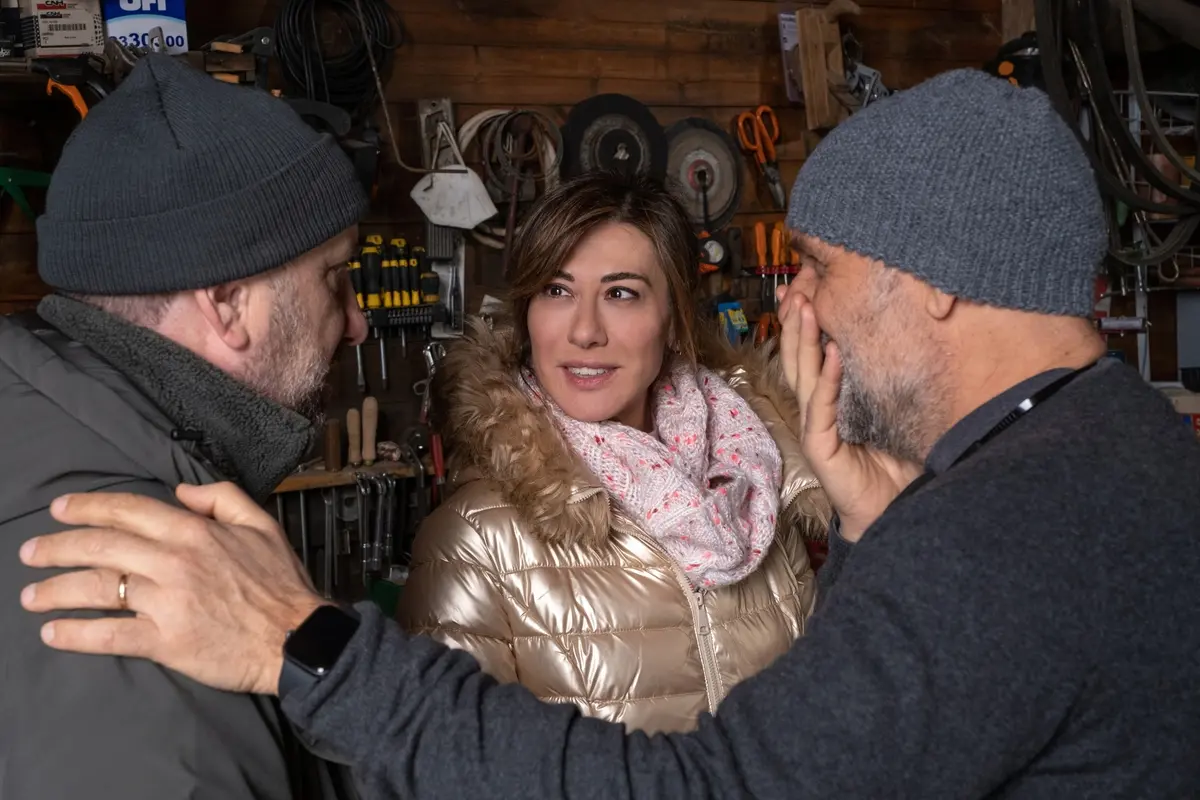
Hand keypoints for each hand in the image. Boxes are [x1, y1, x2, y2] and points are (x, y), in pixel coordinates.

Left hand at [18, 483, 325, 695]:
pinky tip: (53, 633)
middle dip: (57, 547)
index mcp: (194, 531)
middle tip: (30, 552)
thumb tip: (181, 491)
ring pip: (98, 589)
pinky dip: (77, 634)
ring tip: (30, 595)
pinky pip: (111, 635)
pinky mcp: (166, 642)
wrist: (297, 638)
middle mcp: (174, 562)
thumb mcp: (262, 524)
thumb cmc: (282, 583)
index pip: (128, 511)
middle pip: (101, 547)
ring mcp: (167, 602)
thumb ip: (223, 497)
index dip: (88, 507)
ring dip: (56, 590)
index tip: (59, 510)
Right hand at [776, 285, 923, 540]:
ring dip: (802, 341)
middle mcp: (815, 410)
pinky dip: (826, 379)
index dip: (802, 326)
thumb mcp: (891, 413)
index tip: (803, 292)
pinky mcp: (820, 446)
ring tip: (805, 310)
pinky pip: (821, 406)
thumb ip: (889, 382)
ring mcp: (814, 427)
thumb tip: (916, 339)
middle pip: (797, 359)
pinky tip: (830, 355)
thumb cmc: (893, 464)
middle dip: (795, 324)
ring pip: (802, 375)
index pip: (809, 356)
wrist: (892, 510)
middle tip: (796, 291)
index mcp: (828, 401)